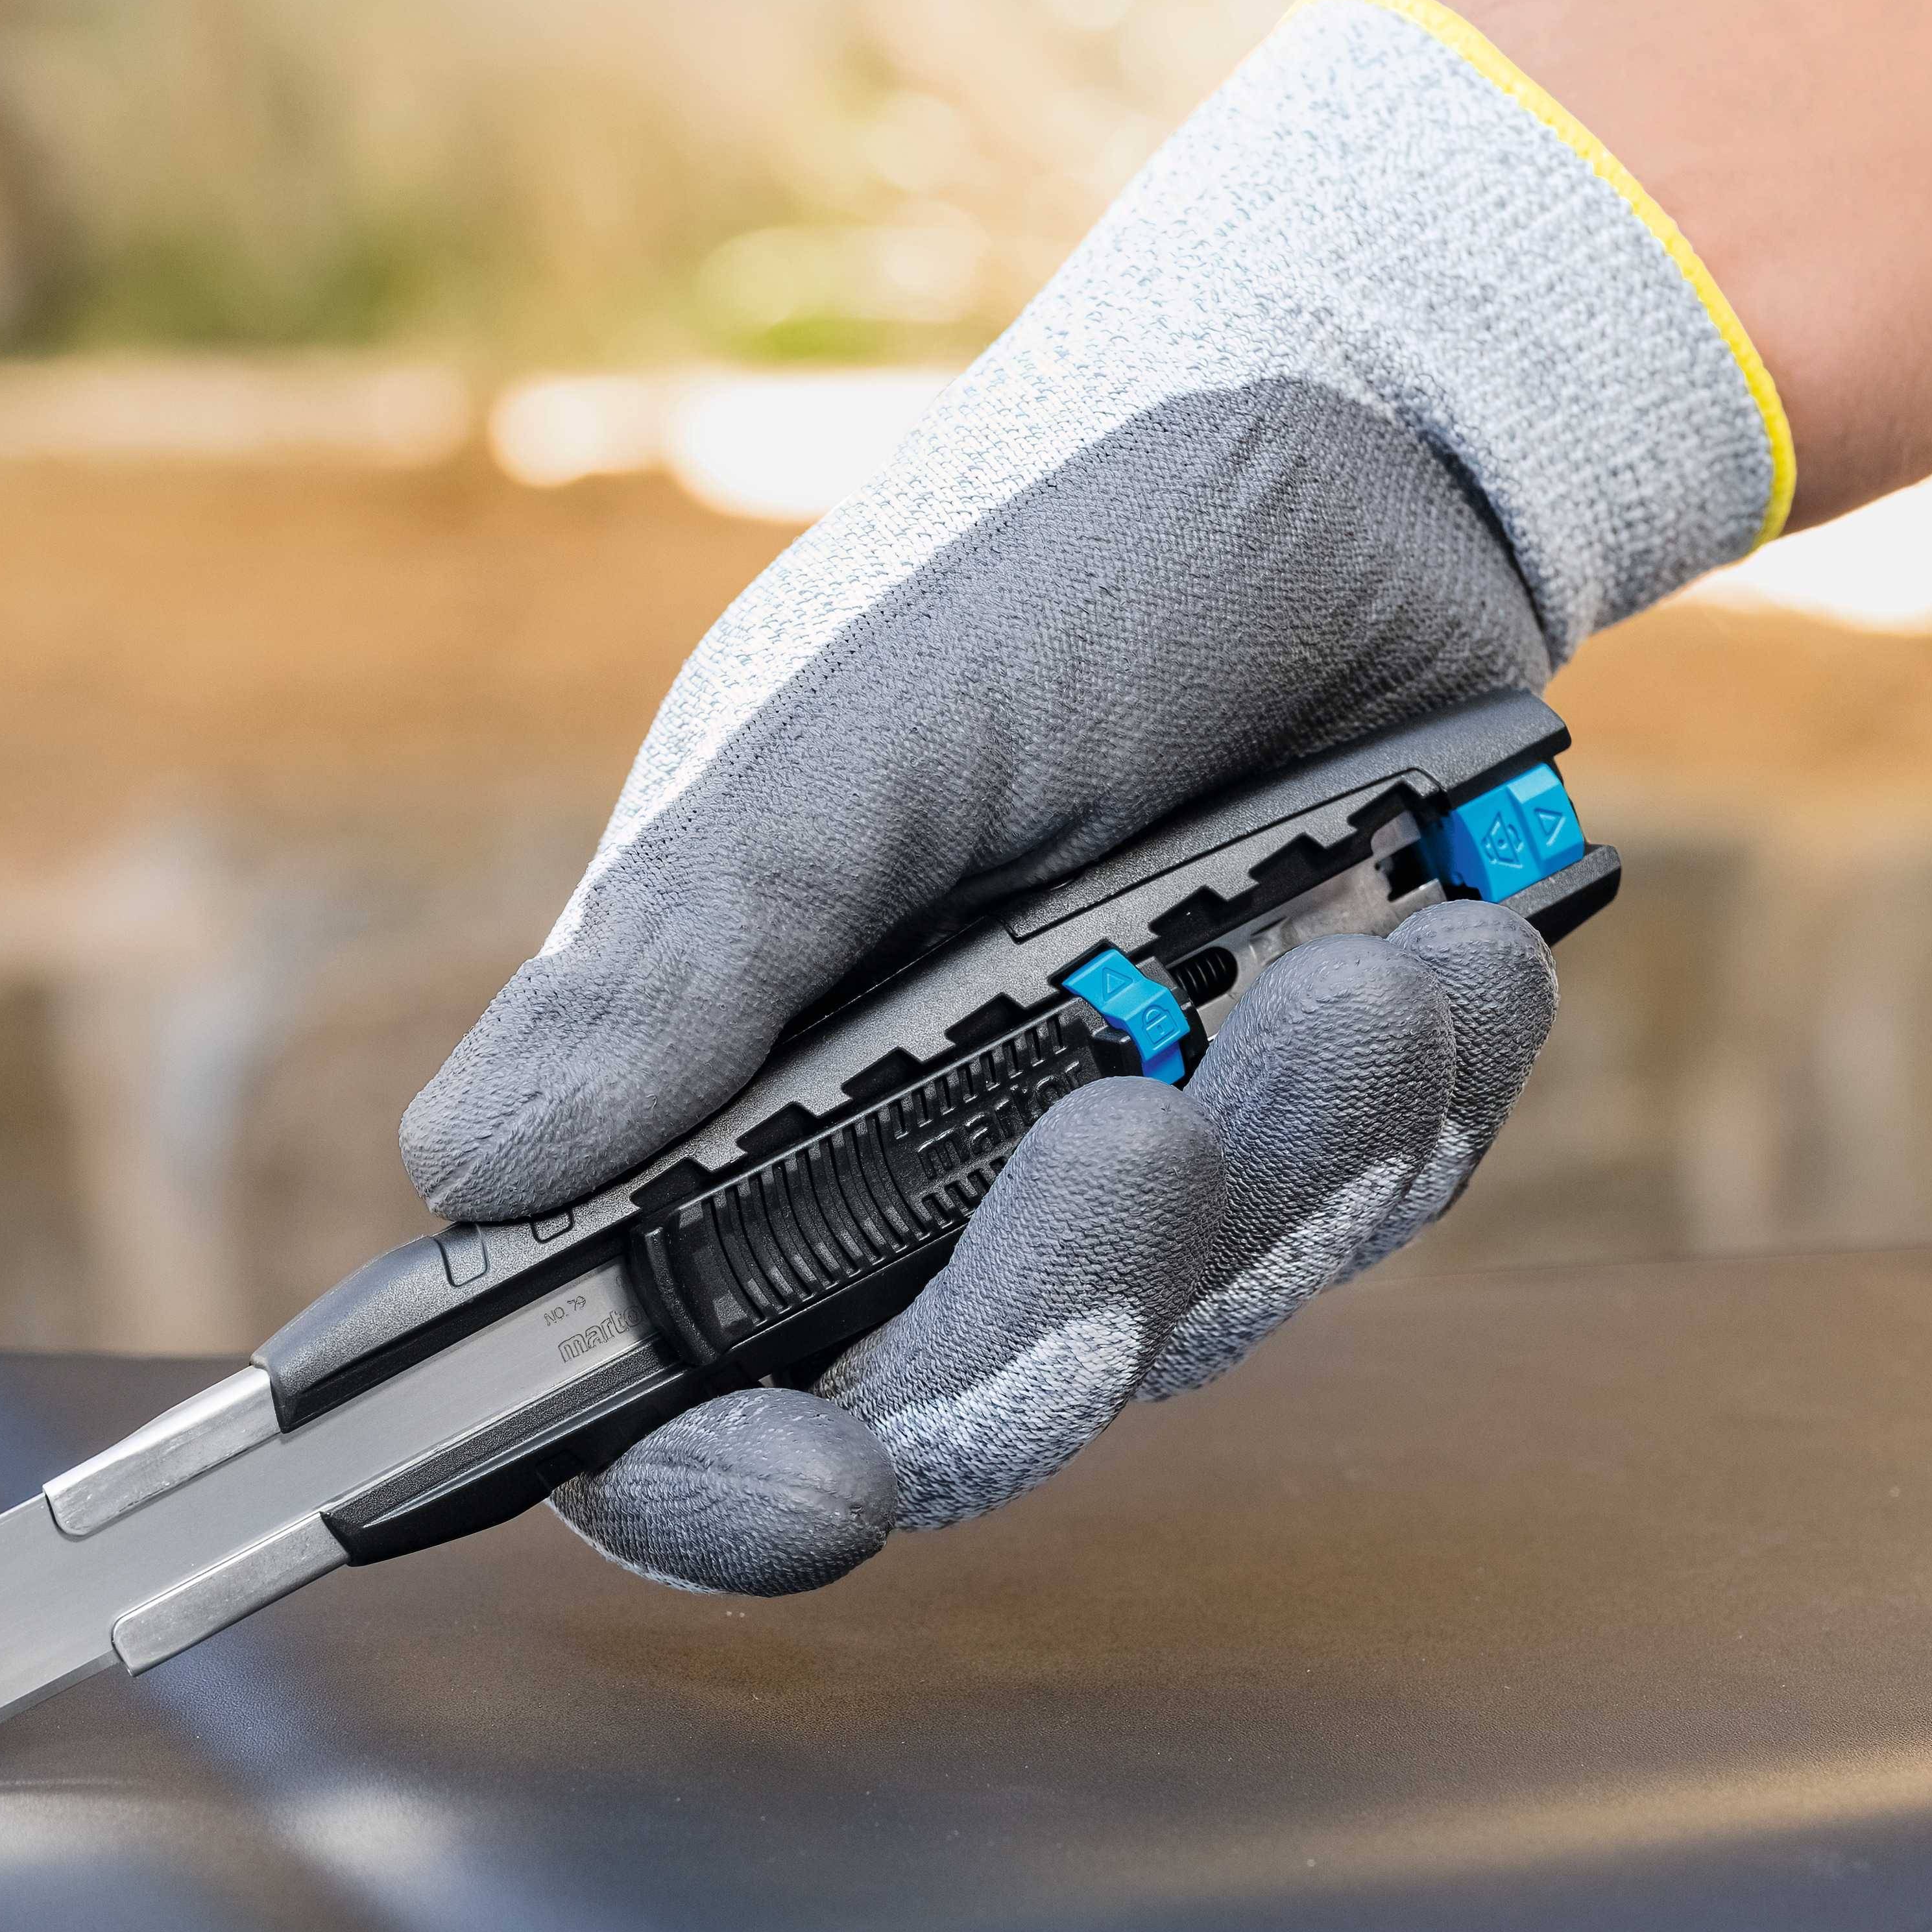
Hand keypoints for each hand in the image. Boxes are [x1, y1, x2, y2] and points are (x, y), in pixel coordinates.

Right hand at [405, 0, 1780, 1592]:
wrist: (1346, 445)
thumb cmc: (1057, 553)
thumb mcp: (875, 715)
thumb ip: (702, 939)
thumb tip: (477, 1162)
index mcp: (730, 1081)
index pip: (662, 1385)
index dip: (706, 1484)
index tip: (809, 1486)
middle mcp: (906, 1170)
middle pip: (952, 1409)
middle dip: (1061, 1301)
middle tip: (1143, 1125)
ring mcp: (1114, 1169)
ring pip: (1189, 1324)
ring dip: (1286, 1158)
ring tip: (1360, 973)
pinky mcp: (1297, 1140)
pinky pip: (1365, 1215)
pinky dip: (1420, 1096)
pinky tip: (1454, 946)